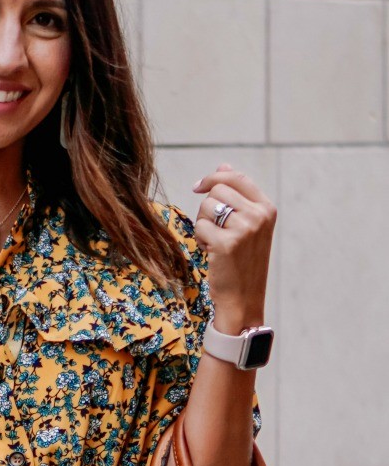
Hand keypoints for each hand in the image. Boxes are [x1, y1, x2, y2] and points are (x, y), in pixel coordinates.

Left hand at [192, 163, 275, 333]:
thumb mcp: (247, 225)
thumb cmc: (242, 262)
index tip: (198, 186)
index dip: (214, 177)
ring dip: (203, 224)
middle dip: (208, 208)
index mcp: (267, 209)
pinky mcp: (227, 243)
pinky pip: (200, 227)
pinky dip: (200, 240)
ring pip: (206, 207)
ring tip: (215, 243)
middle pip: (217, 190)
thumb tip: (224, 165)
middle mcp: (259, 216)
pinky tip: (212, 253)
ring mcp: (244, 229)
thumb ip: (237, 195)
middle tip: (215, 230)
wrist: (244, 299)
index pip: (236, 178)